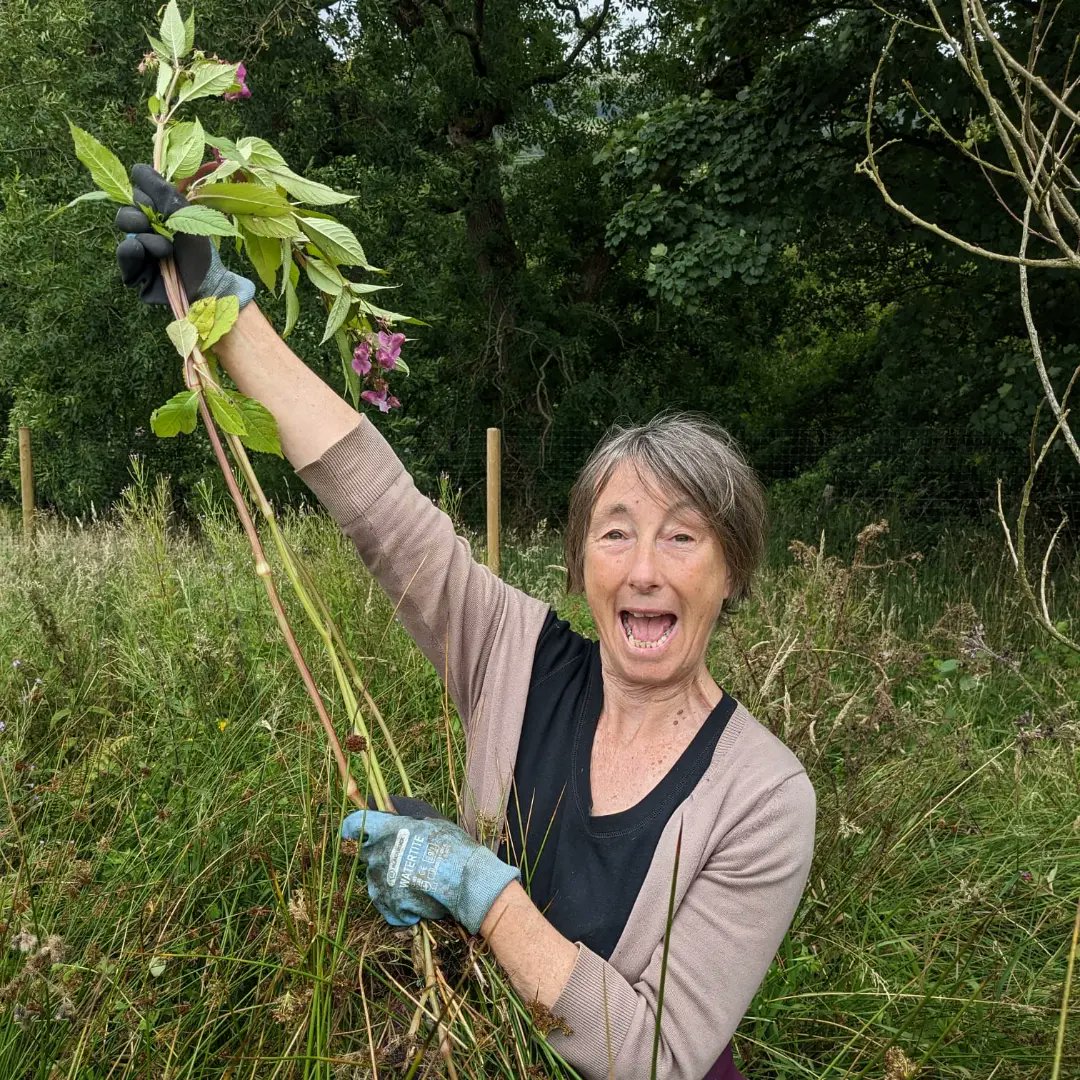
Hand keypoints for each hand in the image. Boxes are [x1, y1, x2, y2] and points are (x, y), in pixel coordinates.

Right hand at [114, 164, 254, 306]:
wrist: (209, 284)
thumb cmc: (200, 251)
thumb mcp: (185, 215)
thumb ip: (162, 191)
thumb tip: (137, 168)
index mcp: (156, 217)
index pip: (136, 195)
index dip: (144, 196)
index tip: (160, 204)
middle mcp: (144, 232)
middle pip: (126, 211)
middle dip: (140, 214)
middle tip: (158, 224)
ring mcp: (138, 252)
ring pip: (124, 231)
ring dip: (145, 235)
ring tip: (165, 248)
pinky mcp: (135, 273)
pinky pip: (124, 255)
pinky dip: (133, 250)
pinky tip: (143, 250)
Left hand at [342, 800, 519, 933]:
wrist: (466, 879)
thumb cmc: (452, 844)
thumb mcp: (429, 820)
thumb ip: (404, 815)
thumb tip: (387, 807)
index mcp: (386, 830)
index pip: (354, 825)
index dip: (353, 829)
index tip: (353, 833)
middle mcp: (378, 854)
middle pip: (366, 855)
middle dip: (380, 856)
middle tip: (405, 861)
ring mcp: (381, 882)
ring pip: (376, 881)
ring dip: (390, 882)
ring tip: (418, 883)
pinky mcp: (388, 906)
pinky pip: (388, 906)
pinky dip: (401, 906)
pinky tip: (420, 901)